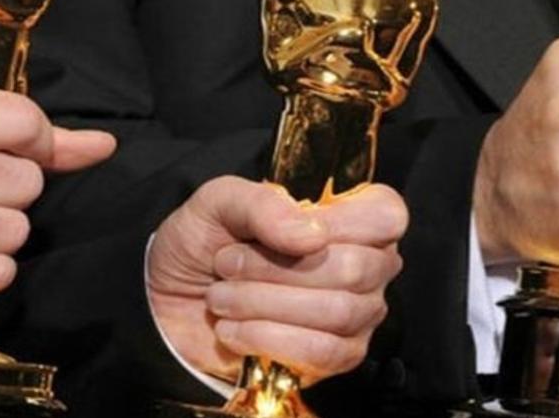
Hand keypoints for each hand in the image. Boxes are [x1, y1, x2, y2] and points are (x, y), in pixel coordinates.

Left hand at [148, 179, 406, 383]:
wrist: (172, 300)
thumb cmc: (207, 240)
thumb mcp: (221, 202)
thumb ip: (264, 204)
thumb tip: (312, 237)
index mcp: (353, 217)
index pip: (385, 216)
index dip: (341, 223)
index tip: (284, 230)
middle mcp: (368, 263)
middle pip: (356, 268)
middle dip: (277, 267)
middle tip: (226, 263)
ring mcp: (359, 312)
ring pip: (338, 311)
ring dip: (264, 303)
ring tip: (221, 297)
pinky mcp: (339, 355)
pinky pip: (324, 351)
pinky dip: (269, 339)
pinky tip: (233, 330)